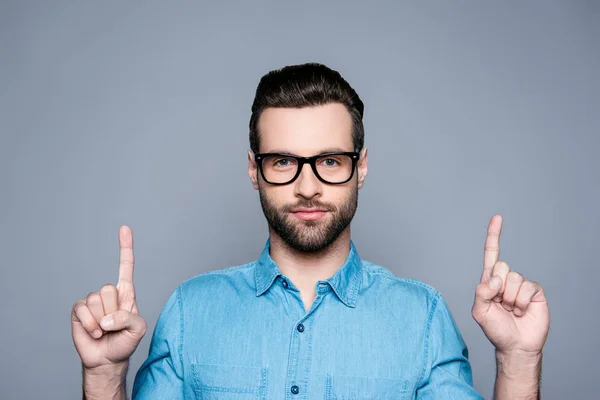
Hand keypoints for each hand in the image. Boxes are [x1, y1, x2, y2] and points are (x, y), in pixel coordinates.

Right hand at [71, 226, 146, 369]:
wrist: (107, 360)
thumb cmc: (125, 342)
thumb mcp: (138, 330)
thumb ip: (129, 319)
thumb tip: (106, 317)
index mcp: (126, 294)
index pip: (126, 266)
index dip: (125, 247)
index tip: (124, 227)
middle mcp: (109, 294)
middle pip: (108, 289)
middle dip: (113, 311)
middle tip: (114, 325)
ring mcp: (92, 302)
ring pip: (95, 300)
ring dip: (100, 321)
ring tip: (104, 330)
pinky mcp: (79, 311)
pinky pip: (82, 310)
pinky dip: (89, 324)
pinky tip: (94, 332)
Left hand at [471, 215, 549, 355]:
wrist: (516, 345)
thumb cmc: (495, 329)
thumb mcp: (479, 312)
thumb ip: (481, 293)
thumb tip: (494, 278)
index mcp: (490, 281)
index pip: (491, 254)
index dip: (494, 236)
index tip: (497, 218)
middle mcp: (505, 279)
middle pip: (501, 266)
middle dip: (498, 287)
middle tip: (500, 304)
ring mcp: (521, 285)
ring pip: (513, 278)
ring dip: (510, 299)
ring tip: (510, 310)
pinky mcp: (535, 291)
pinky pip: (527, 287)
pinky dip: (521, 302)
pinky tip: (521, 311)